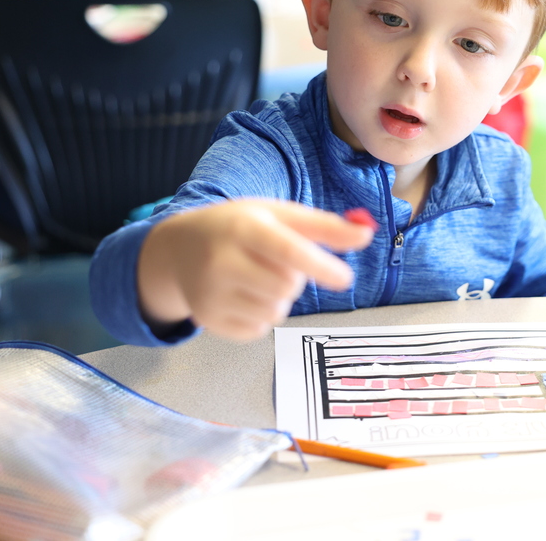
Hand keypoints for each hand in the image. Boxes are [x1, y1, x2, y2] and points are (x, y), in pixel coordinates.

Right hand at [137, 199, 374, 340]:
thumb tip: (367, 234)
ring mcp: (210, 295)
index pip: (287, 251)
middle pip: (287, 287)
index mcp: (241, 228)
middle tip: (276, 263)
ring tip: (259, 277)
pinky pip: (259, 330)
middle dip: (294, 278)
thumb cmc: (239, 226)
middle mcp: (220, 262)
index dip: (320, 266)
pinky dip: (263, 316)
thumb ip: (324, 226)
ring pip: (275, 312)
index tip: (345, 279)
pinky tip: (246, 295)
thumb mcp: (278, 215)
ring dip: (280, 299)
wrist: (178, 248)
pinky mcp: (208, 321)